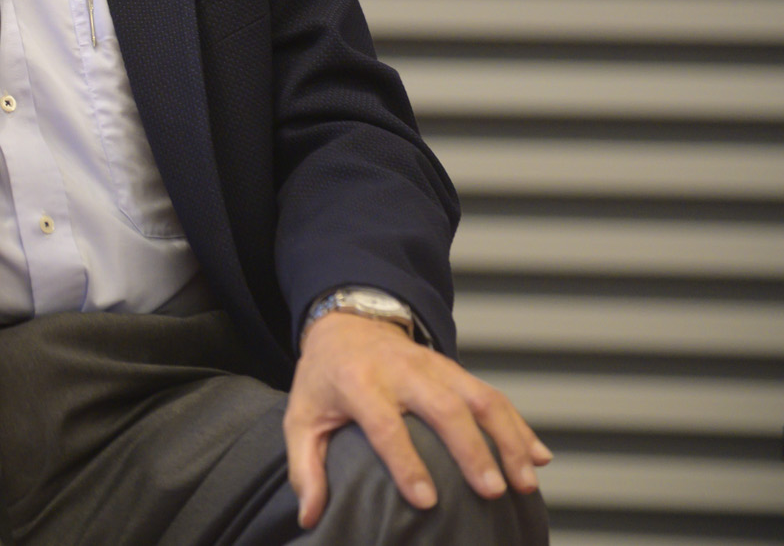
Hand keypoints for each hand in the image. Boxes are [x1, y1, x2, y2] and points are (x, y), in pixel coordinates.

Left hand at [284, 310, 551, 527]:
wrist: (346, 324)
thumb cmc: (323, 379)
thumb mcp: (301, 417)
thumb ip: (305, 467)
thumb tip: (310, 517)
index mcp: (357, 382)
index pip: (385, 423)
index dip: (405, 462)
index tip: (426, 501)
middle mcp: (400, 370)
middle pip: (442, 407)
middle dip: (471, 450)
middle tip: (492, 492)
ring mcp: (432, 366)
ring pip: (478, 397)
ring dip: (508, 438)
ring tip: (525, 482)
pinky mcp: (454, 369)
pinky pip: (492, 394)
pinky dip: (518, 425)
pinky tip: (539, 457)